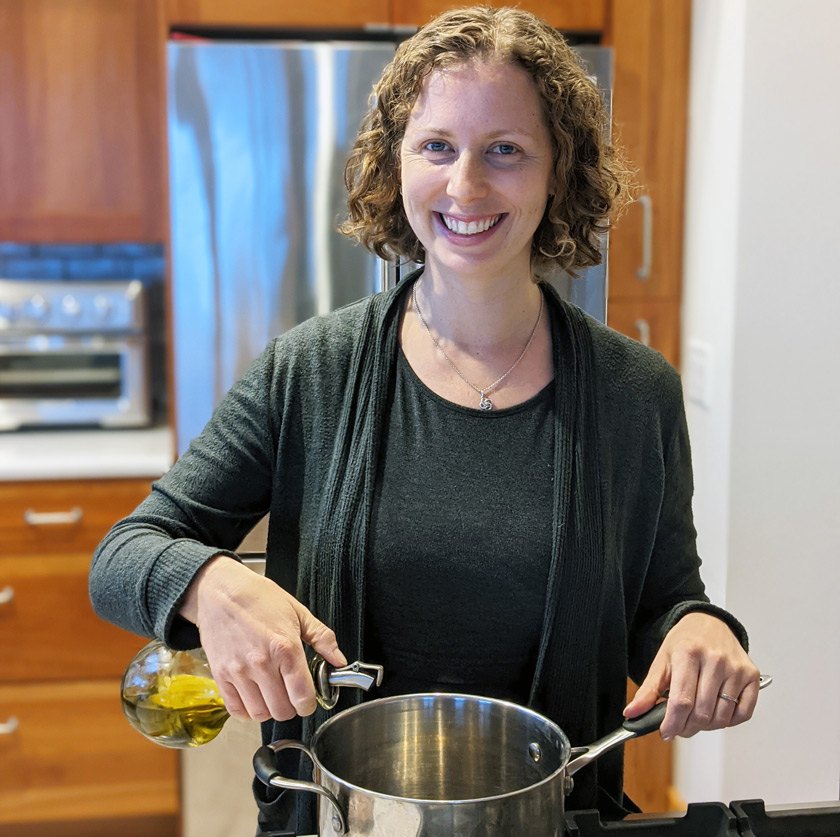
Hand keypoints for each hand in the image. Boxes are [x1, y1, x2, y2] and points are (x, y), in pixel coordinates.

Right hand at [180, 555, 346, 721]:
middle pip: (282, 710)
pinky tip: (254, 697)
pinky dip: (246, 711)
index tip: (309, 699)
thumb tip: (339, 660)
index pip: (302, 696)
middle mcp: (261, 663)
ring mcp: (238, 671)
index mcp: (285, 647)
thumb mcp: (298, 612)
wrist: (222, 591)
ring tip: (272, 695)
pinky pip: (235, 710)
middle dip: (291, 707)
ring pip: (259, 714)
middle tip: (291, 695)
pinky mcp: (220, 675)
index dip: (310, 703)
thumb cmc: (260, 599)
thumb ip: (322, 638)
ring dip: (269, 710)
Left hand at [623, 612, 760, 738]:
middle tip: (679, 726)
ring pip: (721, 717)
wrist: (709, 622)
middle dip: (687, 727)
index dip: (672, 723)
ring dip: (706, 726)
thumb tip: (632, 713)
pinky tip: (716, 711)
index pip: (681, 701)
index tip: (666, 732)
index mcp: (688, 653)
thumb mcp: (662, 661)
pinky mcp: (752, 676)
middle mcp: (715, 660)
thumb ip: (648, 690)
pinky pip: (743, 714)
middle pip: (701, 713)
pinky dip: (728, 721)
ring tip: (695, 717)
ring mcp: (736, 668)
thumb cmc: (685, 642)